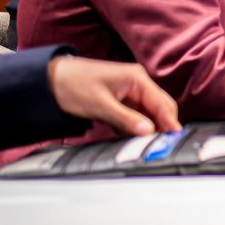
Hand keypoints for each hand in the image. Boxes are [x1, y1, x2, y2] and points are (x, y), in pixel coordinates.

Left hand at [46, 57, 180, 136]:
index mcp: (136, 79)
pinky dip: (135, 126)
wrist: (49, 79)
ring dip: (147, 127)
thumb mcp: (100, 105)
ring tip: (145, 144)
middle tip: (160, 145)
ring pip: (147, 112)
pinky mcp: (119, 99)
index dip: (170, 121)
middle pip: (159, 107)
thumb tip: (148, 131)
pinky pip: (135, 114)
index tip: (175, 138)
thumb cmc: (72, 85)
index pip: (161, 103)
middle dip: (162, 125)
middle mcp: (136, 83)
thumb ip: (126, 119)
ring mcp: (128, 91)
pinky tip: (130, 137)